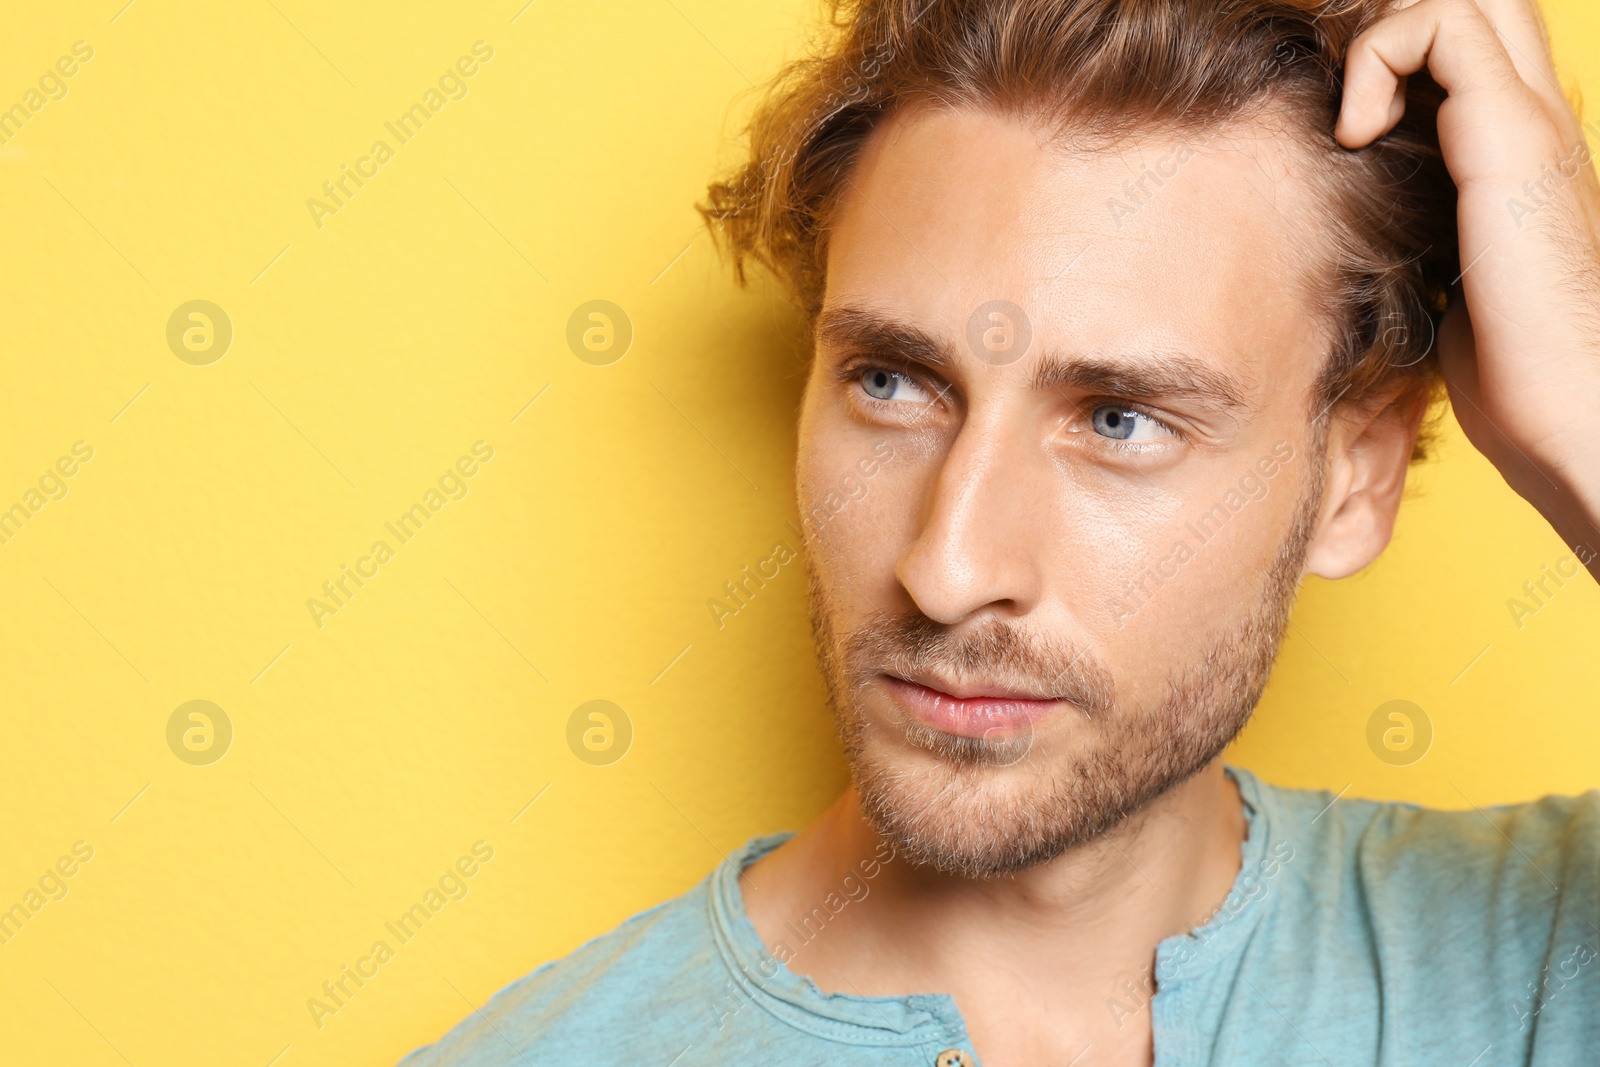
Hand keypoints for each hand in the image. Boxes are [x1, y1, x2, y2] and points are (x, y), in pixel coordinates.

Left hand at [1337, 0, 1599, 578]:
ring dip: (1378, 34)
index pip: (1464, 35)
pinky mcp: (1508, 136)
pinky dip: (1377, 59)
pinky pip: (1437, 26)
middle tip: (1339, 97)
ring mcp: (1527, 116)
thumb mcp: (1437, 273)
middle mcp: (1531, 112)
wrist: (1566, 409)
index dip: (1391, 45)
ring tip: (1350, 118)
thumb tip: (1337, 214)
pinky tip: (1355, 136)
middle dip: (1387, 23)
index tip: (1336, 112)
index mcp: (1515, 142)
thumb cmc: (1502, 368)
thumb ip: (1411, 222)